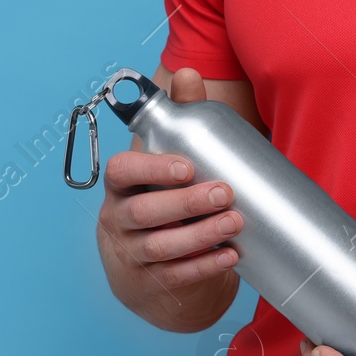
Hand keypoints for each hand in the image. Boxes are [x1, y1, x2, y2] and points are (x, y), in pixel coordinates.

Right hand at [94, 68, 243, 289]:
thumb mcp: (166, 164)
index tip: (186, 167)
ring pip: (160, 247)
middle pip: (144, 212)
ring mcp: (133, 255)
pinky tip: (231, 255)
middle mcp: (119, 219)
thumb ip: (179, 120)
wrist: (148, 269)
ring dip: (200, 235)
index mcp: (120, 185)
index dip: (151, 169)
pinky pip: (177, 276)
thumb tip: (188, 72)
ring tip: (235, 222)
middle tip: (225, 194)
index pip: (120, 173)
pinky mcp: (152, 284)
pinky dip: (205, 266)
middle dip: (186, 203)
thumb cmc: (162, 199)